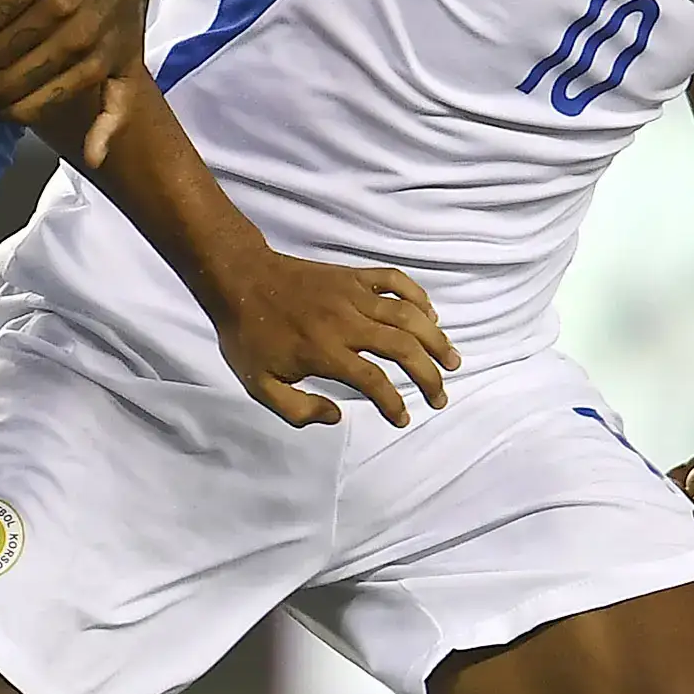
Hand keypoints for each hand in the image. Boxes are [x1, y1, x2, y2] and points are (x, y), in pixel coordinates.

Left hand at [215, 254, 457, 430]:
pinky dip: (417, 296)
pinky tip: (430, 314)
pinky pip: (394, 281)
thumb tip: (337, 416)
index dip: (393, 403)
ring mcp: (353, 295)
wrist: (240, 279)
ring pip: (407, 315)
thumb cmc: (248, 336)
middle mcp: (346, 322)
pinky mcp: (353, 276)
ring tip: (452, 359)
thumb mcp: (260, 385)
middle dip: (429, 375)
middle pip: (402, 348)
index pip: (374, 381)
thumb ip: (297, 410)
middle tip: (440, 396)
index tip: (402, 418)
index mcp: (324, 352)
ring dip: (435, 338)